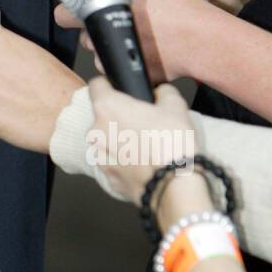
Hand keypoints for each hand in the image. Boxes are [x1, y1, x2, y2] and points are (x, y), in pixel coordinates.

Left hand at [39, 0, 214, 83]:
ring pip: (87, 38)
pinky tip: (131, 43)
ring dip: (97, 32)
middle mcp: (99, 21)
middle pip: (66, 17)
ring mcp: (105, 46)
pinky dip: (113, 51)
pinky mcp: (115, 65)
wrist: (200, 40)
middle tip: (89, 8)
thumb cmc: (180, 9)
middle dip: (74, 12)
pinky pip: (104, 57)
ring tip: (123, 26)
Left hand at [86, 77, 199, 203]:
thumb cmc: (172, 144)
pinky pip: (113, 163)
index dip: (109, 85)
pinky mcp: (107, 177)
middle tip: (143, 122)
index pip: (96, 85)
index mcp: (107, 107)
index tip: (118, 89)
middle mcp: (95, 131)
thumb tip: (160, 92)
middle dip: (119, 117)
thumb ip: (163, 92)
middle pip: (102, 116)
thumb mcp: (176, 106)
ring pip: (107, 141)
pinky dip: (124, 161)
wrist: (174, 186)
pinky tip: (143, 162)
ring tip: (145, 145)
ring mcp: (99, 156)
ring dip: (120, 140)